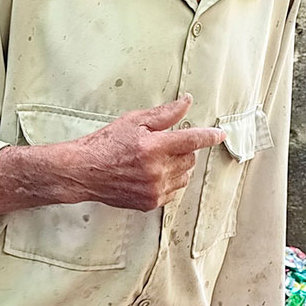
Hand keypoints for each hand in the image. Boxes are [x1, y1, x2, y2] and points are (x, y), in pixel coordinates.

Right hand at [71, 94, 224, 211]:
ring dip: (177, 167)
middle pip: (189, 159)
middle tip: (163, 145)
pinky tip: (151, 174)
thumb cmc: (106, 144)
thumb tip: (186, 103)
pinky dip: (169, 182)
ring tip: (156, 161)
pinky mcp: (150, 202)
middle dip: (182, 150)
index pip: (192, 140)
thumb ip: (164, 114)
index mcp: (154, 147)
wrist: (85, 171)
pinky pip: (173, 191)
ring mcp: (154, 189)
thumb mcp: (134, 121)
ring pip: (184, 176)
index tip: (220, 134)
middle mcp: (157, 170)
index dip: (209, 136)